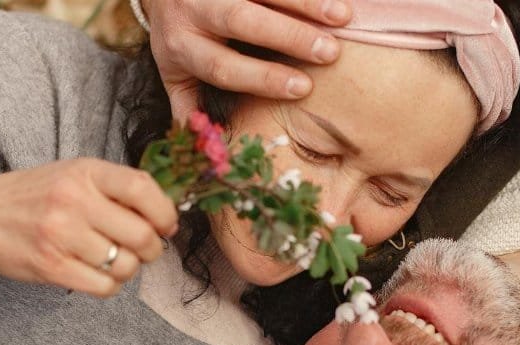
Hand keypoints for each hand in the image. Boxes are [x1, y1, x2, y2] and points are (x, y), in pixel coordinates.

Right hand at [0, 159, 177, 297]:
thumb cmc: (33, 197)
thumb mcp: (73, 175)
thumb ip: (115, 188)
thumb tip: (167, 215)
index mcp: (85, 172)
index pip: (143, 189)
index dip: (165, 213)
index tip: (166, 225)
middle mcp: (73, 200)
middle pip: (141, 235)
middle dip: (152, 249)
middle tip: (144, 249)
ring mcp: (61, 236)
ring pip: (126, 265)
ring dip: (128, 269)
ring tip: (113, 259)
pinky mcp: (51, 267)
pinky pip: (104, 287)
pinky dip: (109, 285)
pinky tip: (98, 274)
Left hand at [144, 0, 352, 119]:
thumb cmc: (182, 39)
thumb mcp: (176, 74)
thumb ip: (191, 109)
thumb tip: (210, 154)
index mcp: (182, 47)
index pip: (223, 65)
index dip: (262, 78)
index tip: (302, 88)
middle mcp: (193, 10)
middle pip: (241, 20)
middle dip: (288, 36)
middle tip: (329, 52)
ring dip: (306, 2)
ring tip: (343, 18)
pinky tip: (335, 0)